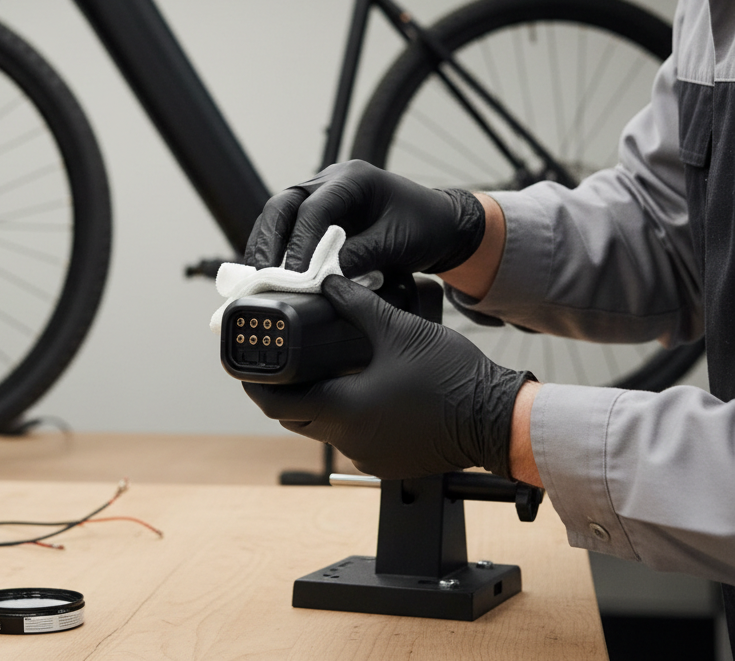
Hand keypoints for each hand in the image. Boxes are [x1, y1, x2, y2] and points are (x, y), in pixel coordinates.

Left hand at [242, 275, 532, 478]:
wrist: (498, 420)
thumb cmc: (452, 378)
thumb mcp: (397, 329)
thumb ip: (355, 305)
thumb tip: (328, 282)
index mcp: (343, 410)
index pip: (277, 403)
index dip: (255, 383)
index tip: (245, 365)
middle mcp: (349, 440)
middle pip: (295, 417)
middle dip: (283, 389)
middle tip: (279, 360)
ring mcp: (369, 455)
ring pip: (322, 428)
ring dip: (314, 401)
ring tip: (315, 367)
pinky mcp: (388, 460)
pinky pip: (350, 436)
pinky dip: (342, 414)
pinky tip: (354, 388)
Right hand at [244, 160, 484, 276]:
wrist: (439, 225)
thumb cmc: (424, 226)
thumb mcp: (396, 242)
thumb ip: (360, 255)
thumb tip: (324, 278)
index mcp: (353, 178)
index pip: (315, 208)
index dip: (301, 243)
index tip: (296, 274)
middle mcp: (330, 181)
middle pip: (284, 204)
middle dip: (270, 240)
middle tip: (265, 274)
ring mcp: (321, 196)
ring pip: (279, 215)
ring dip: (266, 244)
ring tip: (260, 276)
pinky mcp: (318, 215)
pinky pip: (288, 227)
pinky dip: (277, 248)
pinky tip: (271, 271)